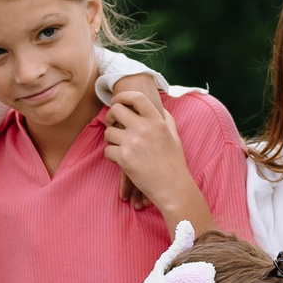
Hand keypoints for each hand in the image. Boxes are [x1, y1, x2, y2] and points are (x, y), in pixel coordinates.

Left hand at [100, 87, 197, 218]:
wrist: (172, 186)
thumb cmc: (174, 162)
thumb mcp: (174, 136)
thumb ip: (166, 119)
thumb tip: (160, 108)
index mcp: (157, 121)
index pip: (137, 98)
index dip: (123, 96)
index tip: (116, 100)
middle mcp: (144, 128)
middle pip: (116, 110)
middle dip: (110, 116)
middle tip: (112, 123)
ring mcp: (133, 142)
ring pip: (108, 132)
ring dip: (110, 138)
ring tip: (118, 145)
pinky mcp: (124, 158)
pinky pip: (107, 150)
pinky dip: (111, 155)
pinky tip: (120, 159)